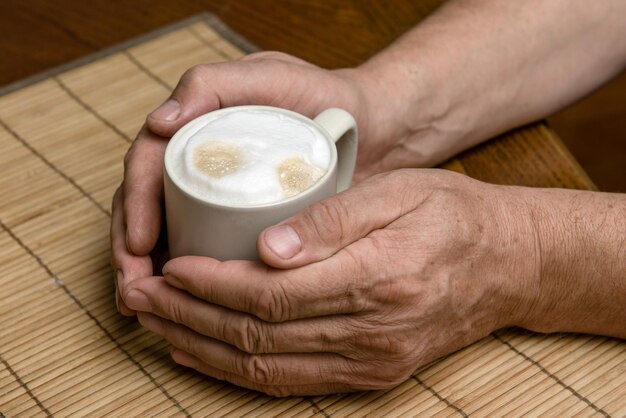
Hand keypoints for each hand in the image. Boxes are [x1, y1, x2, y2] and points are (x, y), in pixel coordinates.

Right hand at [111, 51, 397, 314]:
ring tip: (145, 308)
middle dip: (131, 252)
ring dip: (152, 274)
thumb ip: (213, 84)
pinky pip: (210, 252)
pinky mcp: (248, 224)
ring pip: (172, 236)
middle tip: (134, 291)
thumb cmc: (319, 94)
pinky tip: (185, 308)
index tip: (140, 245)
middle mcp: (201, 166)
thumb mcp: (267, 76)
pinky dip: (192, 283)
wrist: (372, 125)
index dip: (136, 207)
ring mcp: (222, 197)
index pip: (148, 169)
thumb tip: (158, 123)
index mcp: (194, 132)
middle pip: (150, 209)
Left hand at [123, 169, 537, 395]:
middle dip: (189, 315)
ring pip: (266, 367)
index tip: (170, 266)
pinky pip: (291, 382)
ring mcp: (371, 362)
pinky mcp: (370, 375)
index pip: (272, 293)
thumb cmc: (450, 216)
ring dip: (202, 346)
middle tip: (141, 295)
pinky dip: (238, 371)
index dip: (212, 284)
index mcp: (379, 278)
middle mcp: (372, 332)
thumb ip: (332, 219)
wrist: (505, 266)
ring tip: (155, 324)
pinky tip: (203, 354)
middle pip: (259, 335)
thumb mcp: (397, 192)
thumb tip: (265, 248)